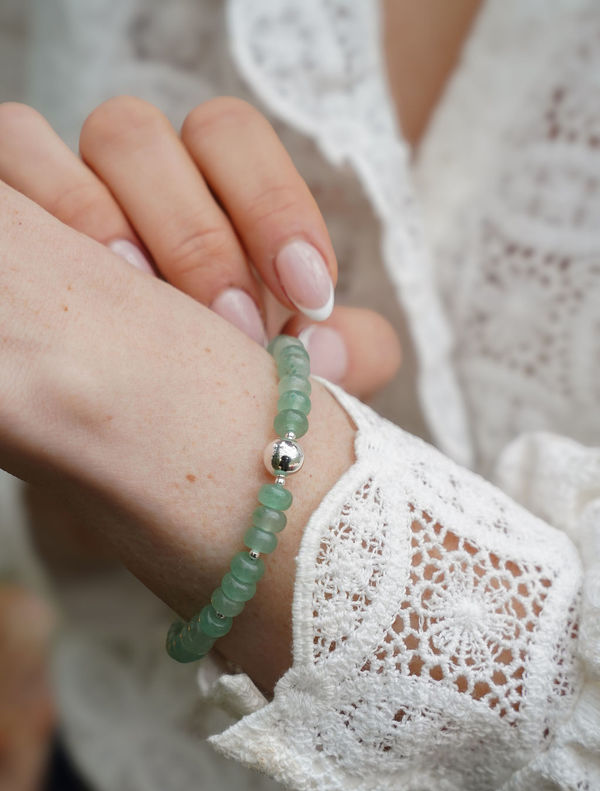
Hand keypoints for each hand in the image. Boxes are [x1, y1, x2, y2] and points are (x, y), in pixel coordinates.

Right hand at [0, 98, 400, 398]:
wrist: (150, 444)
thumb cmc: (222, 395)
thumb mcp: (293, 380)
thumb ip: (346, 357)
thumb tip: (332, 351)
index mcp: (203, 185)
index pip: (228, 136)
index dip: (272, 202)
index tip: (309, 297)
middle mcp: (124, 176)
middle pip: (135, 136)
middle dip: (192, 234)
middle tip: (234, 331)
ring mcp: (54, 194)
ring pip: (45, 144)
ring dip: (98, 225)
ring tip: (143, 316)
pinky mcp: (12, 231)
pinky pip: (0, 188)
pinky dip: (32, 225)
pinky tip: (76, 306)